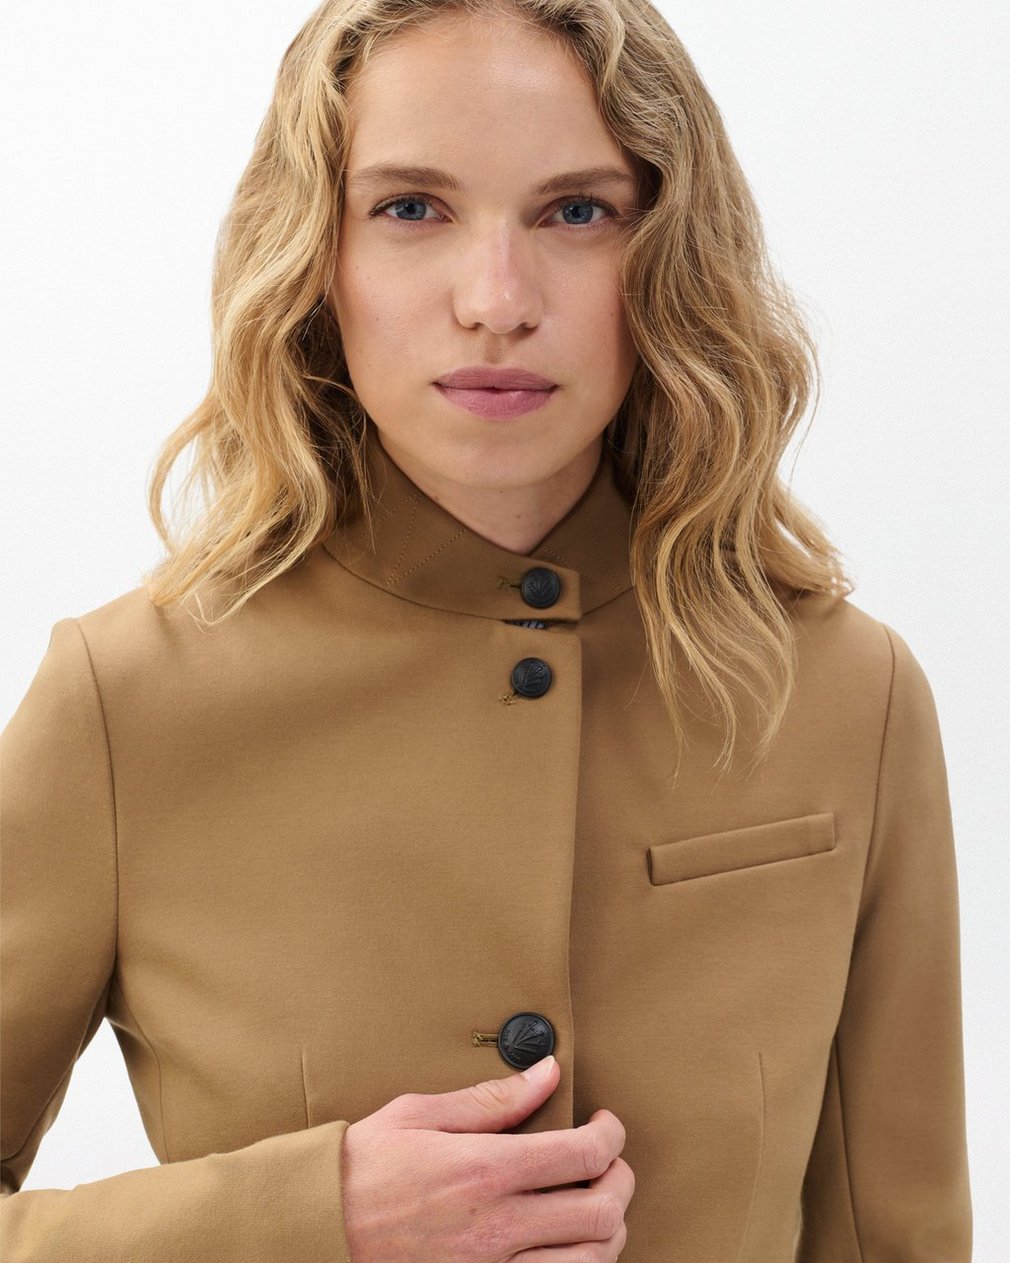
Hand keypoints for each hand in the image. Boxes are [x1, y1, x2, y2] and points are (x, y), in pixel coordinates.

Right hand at [340, 1055, 633, 1259]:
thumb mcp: (420, 1114)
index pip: (585, 1155)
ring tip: (594, 1203)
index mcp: (486, 1170)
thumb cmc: (364, 1168)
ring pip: (591, 1262)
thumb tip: (547, 1073)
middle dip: (621, 1181)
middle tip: (610, 1163)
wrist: (320, 1232)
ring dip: (608, 1230)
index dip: (612, 1136)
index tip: (605, 1124)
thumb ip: (492, 1099)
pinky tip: (567, 1246)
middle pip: (602, 1212)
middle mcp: (498, 1226)